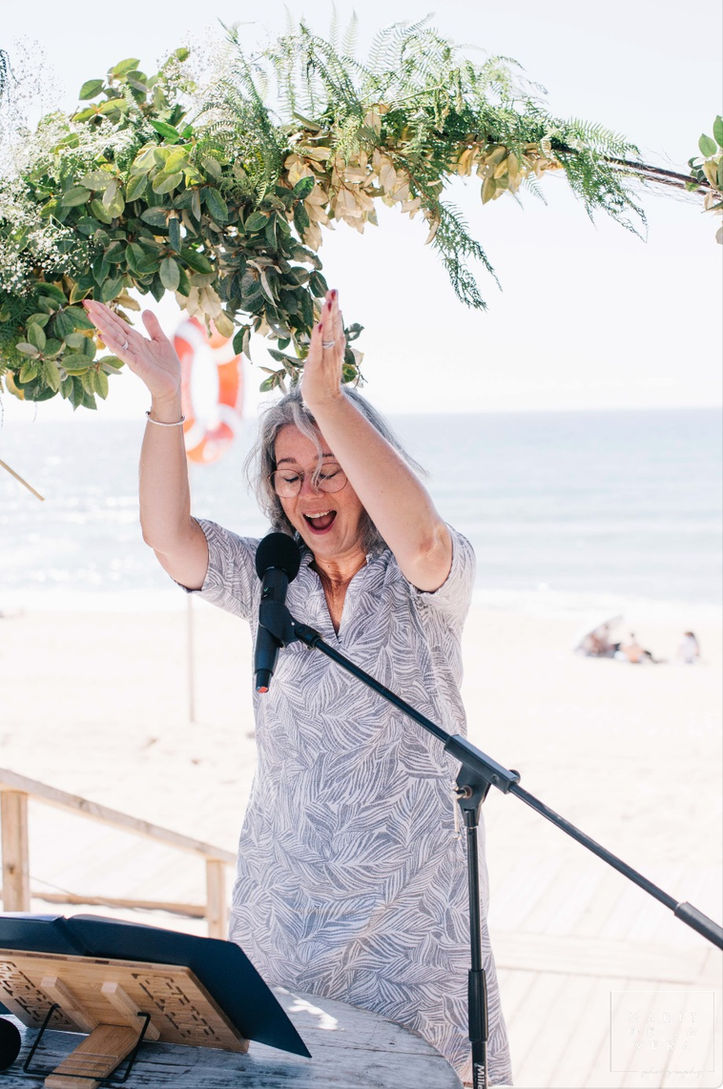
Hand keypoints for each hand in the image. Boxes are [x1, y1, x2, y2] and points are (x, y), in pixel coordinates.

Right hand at [82, 300, 180, 407]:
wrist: (171, 386)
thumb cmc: (166, 366)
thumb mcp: (161, 340)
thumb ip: (152, 326)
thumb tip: (146, 310)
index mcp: (136, 339)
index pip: (117, 322)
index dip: (106, 311)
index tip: (93, 300)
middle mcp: (131, 345)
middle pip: (113, 327)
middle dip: (100, 314)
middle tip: (85, 302)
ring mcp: (132, 354)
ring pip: (115, 338)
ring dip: (102, 326)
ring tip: (90, 314)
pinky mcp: (136, 364)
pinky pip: (123, 353)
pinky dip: (112, 344)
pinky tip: (102, 336)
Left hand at [300, 289, 345, 410]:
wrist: (325, 401)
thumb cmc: (324, 378)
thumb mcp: (330, 355)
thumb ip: (334, 337)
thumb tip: (337, 318)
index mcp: (335, 346)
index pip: (336, 323)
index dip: (335, 308)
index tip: (335, 292)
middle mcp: (333, 349)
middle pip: (333, 325)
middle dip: (333, 307)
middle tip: (334, 290)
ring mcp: (325, 357)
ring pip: (327, 334)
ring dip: (328, 318)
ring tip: (329, 302)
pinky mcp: (315, 365)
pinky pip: (317, 349)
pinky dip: (318, 337)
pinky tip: (319, 326)